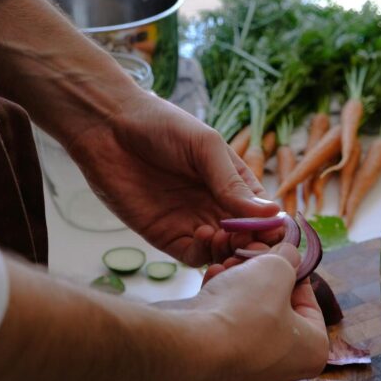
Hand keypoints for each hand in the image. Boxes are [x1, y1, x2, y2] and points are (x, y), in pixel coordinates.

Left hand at [67, 93, 279, 265]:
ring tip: (226, 238)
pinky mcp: (168, 237)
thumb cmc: (161, 125)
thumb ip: (232, 183)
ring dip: (231, 251)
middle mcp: (218, 207)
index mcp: (235, 184)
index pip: (264, 213)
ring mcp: (194, 223)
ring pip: (223, 252)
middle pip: (247, 238)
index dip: (271, 225)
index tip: (273, 229)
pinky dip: (205, 253)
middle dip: (253, 243)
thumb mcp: (205, 147)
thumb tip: (271, 213)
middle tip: (251, 241)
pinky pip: (194, 255)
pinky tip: (205, 235)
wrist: (107, 127)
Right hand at [159, 244, 328, 380]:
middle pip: (276, 308)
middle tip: (249, 254)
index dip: (293, 271)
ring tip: (226, 264)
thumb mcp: (276, 269)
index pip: (309, 303)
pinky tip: (211, 280)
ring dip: (237, 285)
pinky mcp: (215, 368)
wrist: (189, 349)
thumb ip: (287, 258)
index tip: (278, 253)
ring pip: (247, 315)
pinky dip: (218, 303)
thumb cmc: (246, 311)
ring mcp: (248, 373)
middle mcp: (285, 370)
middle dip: (260, 276)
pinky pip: (224, 329)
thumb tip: (287, 255)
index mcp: (312, 352)